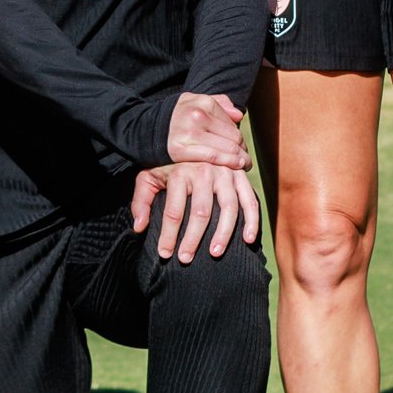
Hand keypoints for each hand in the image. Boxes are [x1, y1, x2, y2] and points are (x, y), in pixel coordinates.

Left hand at [131, 160, 261, 258]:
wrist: (191, 133)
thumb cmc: (167, 163)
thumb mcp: (148, 176)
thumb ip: (141, 201)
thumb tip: (139, 227)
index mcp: (180, 172)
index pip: (173, 211)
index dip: (168, 236)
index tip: (164, 253)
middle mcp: (204, 171)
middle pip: (200, 212)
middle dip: (192, 239)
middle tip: (186, 259)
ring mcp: (225, 173)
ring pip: (228, 208)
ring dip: (223, 233)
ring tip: (214, 253)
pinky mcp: (240, 175)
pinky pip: (250, 200)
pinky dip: (252, 220)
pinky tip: (248, 239)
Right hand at [167, 91, 248, 168]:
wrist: (144, 128)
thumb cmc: (173, 117)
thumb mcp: (193, 101)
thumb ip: (218, 103)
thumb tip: (239, 115)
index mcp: (203, 102)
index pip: (232, 123)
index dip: (240, 138)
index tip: (242, 147)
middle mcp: (197, 116)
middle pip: (232, 136)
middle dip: (242, 150)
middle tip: (246, 159)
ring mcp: (189, 133)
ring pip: (226, 147)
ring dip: (240, 158)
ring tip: (244, 165)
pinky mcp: (181, 149)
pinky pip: (213, 157)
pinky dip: (228, 162)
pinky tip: (235, 166)